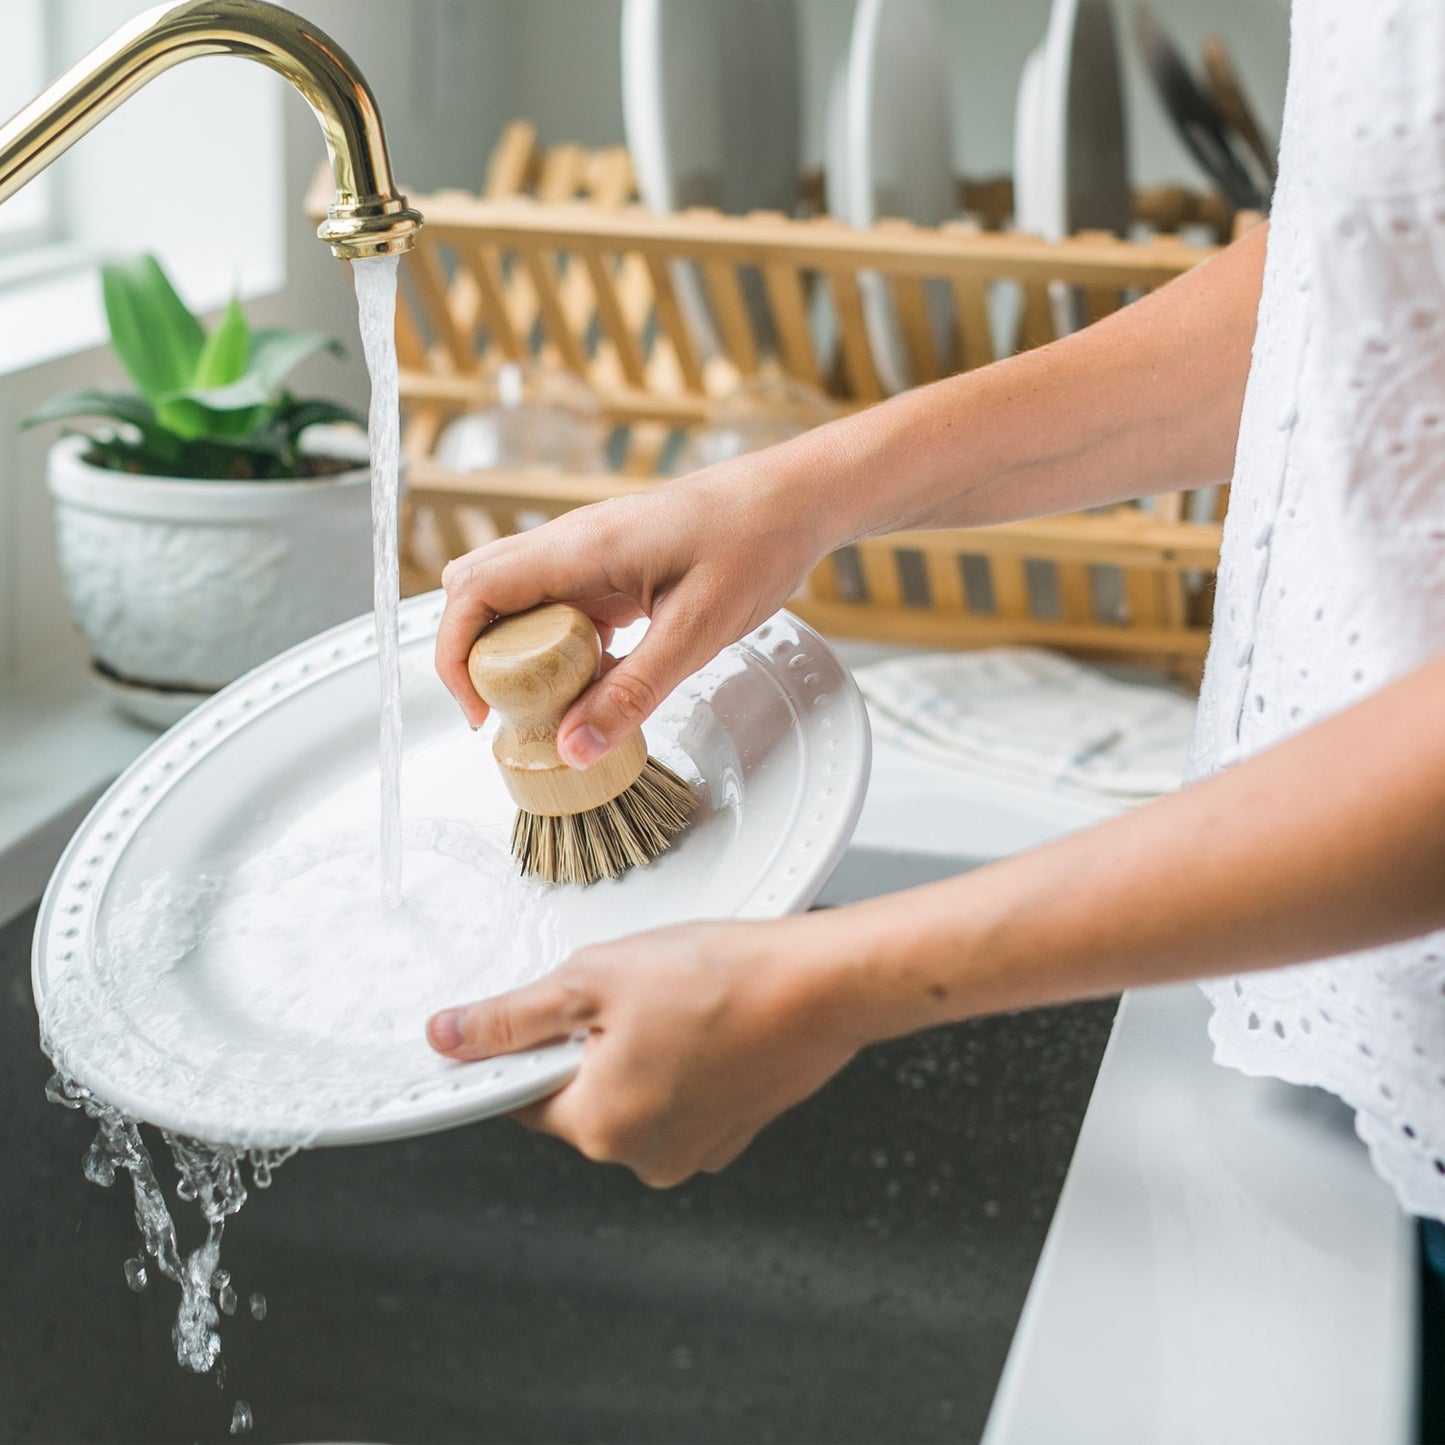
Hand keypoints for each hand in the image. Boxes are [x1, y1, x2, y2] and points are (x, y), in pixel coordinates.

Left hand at [425, 917, 859, 1186]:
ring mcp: (692, 1149)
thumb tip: (452, 1036)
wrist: (822, 984)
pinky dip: (677, 1060)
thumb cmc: (726, 978)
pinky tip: (700, 1016)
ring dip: (633, 1049)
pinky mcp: (729, 1131)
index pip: (518, 1095)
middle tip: (621, 989)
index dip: (517, 1046)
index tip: (528, 1015)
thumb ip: (512, 1017)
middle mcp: (643, 1156)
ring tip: (671, 998)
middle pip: (576, 1095)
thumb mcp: (594, 979)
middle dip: (585, 1041)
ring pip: (629, 1093)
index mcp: (599, 1126)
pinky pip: (677, 1096)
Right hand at [433, 453, 834, 766]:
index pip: (472, 592)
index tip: (479, 711)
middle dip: (478, 657)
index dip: (455, 655)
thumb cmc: (754, 543)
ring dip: (520, 655)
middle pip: (479, 594)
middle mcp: (571, 545)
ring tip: (553, 707)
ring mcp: (588, 555)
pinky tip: (597, 683)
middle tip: (511, 713)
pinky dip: (560, 649)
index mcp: (578, 548)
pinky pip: (561, 609)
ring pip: (518, 603)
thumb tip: (573, 749)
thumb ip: (632, 692)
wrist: (795, 500)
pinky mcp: (611, 570)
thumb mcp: (695, 632)